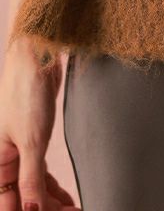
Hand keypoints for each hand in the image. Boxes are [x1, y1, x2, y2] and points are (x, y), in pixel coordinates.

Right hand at [0, 37, 78, 210]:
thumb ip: (31, 178)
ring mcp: (18, 152)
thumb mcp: (32, 141)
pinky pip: (39, 173)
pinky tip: (66, 199)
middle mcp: (3, 162)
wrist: (36, 58)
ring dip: (50, 203)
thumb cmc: (26, 93)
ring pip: (32, 188)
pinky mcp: (33, 142)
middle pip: (21, 199)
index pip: (11, 204)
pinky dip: (52, 188)